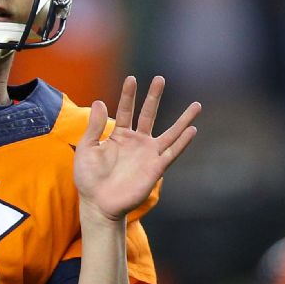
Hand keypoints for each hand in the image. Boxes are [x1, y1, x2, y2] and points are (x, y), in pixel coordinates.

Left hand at [74, 76, 201, 220]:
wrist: (98, 204)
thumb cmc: (89, 179)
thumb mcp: (87, 149)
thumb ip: (94, 127)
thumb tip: (99, 101)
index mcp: (119, 135)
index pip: (126, 110)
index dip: (129, 95)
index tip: (132, 78)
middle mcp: (137, 142)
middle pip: (149, 114)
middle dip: (154, 97)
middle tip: (160, 79)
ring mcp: (148, 154)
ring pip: (169, 132)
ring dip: (183, 119)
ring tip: (197, 105)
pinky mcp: (156, 168)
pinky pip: (172, 152)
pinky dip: (183, 142)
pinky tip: (192, 130)